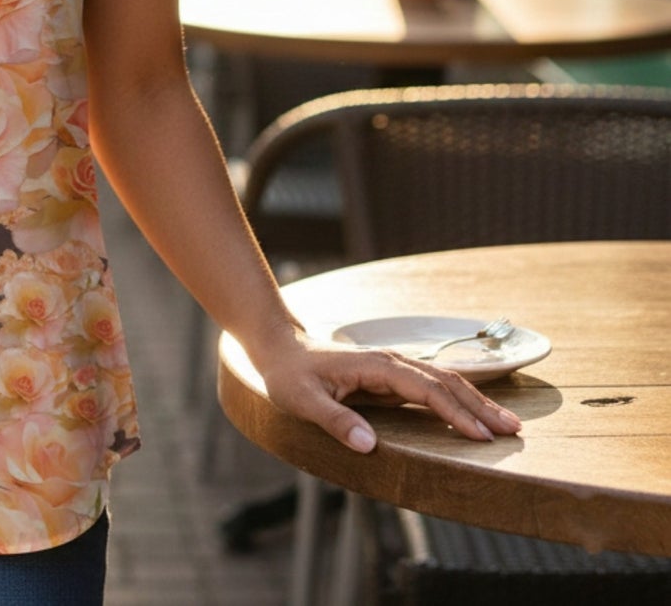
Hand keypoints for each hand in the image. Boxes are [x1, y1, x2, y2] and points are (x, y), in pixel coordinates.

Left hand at [256, 330, 521, 453]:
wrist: (280, 349)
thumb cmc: (289, 375)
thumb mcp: (303, 400)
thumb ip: (335, 421)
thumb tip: (370, 446)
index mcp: (375, 366)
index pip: (424, 388)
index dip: (453, 412)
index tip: (480, 436)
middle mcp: (390, 363)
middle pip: (444, 382)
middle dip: (480, 405)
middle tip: (514, 431)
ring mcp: (393, 370)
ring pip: (443, 383)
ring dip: (476, 402)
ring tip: (508, 425)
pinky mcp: (392, 379)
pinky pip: (432, 389)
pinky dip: (459, 401)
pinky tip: (475, 416)